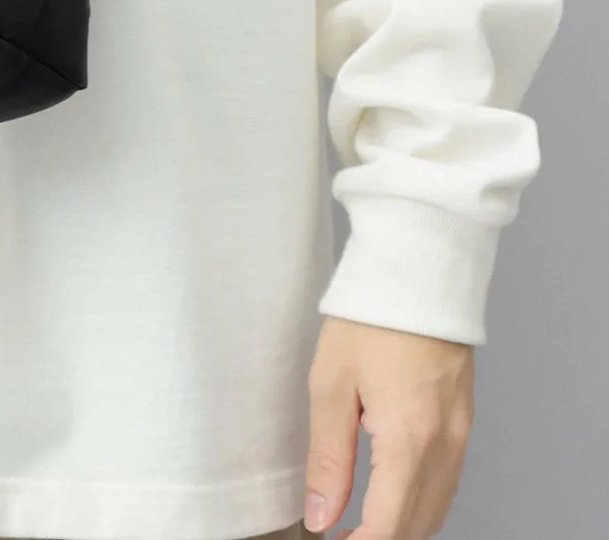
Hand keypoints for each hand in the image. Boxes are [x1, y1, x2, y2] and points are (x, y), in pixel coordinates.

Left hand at [303, 315, 473, 538]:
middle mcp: (444, 445)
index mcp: (409, 439)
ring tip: (357, 524)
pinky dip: (420, 501)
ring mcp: (461, 435)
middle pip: (417, 526)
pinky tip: (390, 495)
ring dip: (401, 526)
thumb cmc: (368, 320)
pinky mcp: (464, 422)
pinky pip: (447, 482)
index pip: (389, 526)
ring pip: (436, 508)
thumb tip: (321, 516)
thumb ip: (328, 458)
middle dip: (380, 539)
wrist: (417, 272)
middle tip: (339, 535)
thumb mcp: (331, 386)